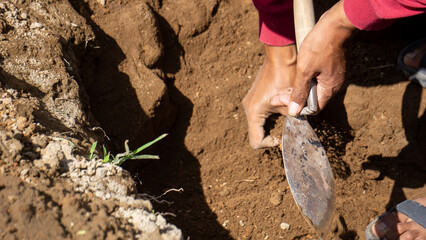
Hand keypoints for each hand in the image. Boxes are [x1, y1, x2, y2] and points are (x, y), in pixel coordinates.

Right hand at [242, 44, 295, 148]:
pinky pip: (259, 116)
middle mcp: (248, 109)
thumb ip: (291, 119)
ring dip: (271, 125)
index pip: (256, 142)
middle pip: (256, 134)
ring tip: (284, 117)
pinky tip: (281, 110)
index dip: (270, 143)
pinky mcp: (254, 99)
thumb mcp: (290, 102)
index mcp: (254, 112)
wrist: (280, 56)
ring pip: (258, 126)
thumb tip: (296, 130)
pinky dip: (270, 118)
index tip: (282, 137)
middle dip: (271, 135)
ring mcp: (249, 103)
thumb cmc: (286, 76)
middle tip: (285, 130)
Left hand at [274, 0, 356, 115]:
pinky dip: (306, 80)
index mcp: (330, 88)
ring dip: (299, 88)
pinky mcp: (332, 66)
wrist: (336, 24)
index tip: (280, 99)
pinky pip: (318, 79)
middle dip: (294, 97)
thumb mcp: (305, 70)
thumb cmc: (320, 45)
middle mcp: (334, 84)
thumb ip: (299, 91)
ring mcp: (334, 75)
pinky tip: (296, 75)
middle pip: (312, 99)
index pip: (312, 108)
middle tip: (277, 95)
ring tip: (284, 86)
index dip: (296, 106)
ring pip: (314, 89)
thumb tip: (294, 111)